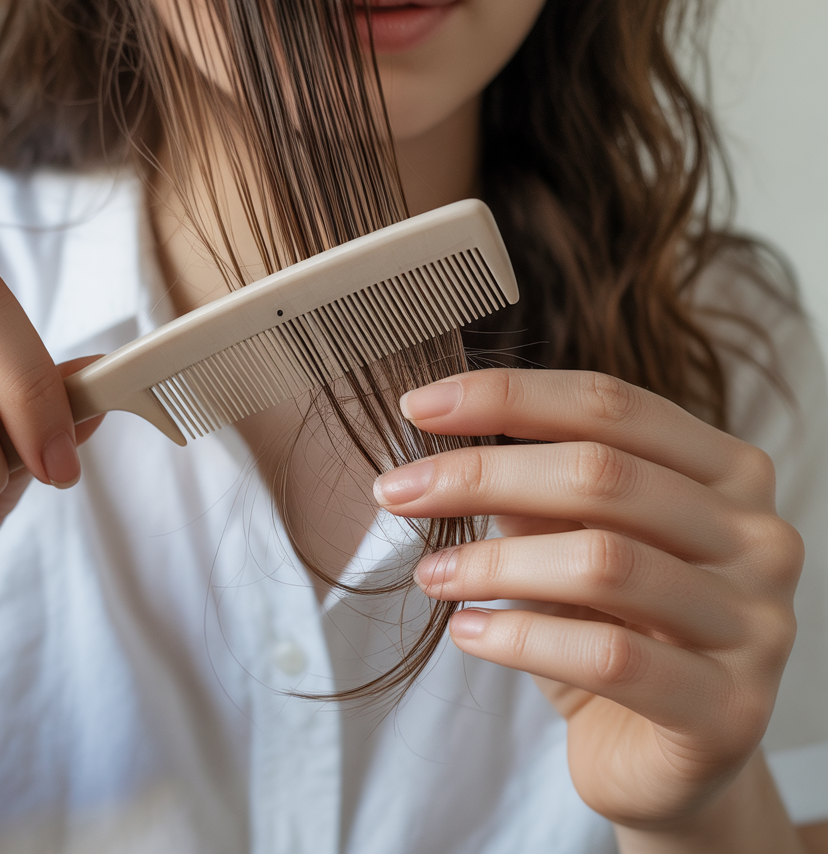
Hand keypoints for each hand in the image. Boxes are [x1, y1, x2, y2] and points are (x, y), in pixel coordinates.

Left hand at [373, 369, 803, 832]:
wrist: (661, 758)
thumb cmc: (613, 627)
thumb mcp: (570, 541)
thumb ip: (534, 489)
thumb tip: (443, 443)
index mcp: (726, 471)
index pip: (608, 404)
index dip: (506, 395)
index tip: (416, 406)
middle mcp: (757, 535)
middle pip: (601, 473)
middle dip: (479, 474)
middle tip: (396, 491)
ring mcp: (757, 623)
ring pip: (603, 561)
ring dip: (492, 563)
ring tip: (430, 574)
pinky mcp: (731, 709)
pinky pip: (609, 656)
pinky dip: (520, 637)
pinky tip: (467, 634)